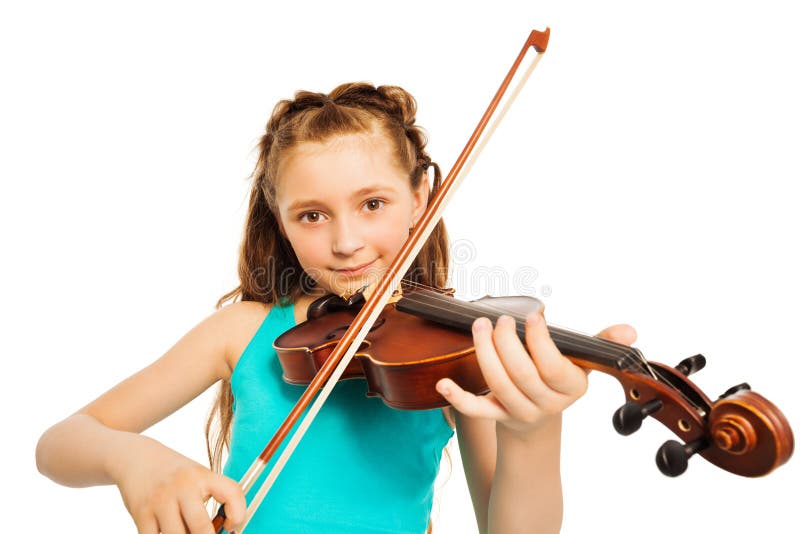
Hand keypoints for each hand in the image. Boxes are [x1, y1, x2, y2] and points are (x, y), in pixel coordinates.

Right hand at [110, 434, 244, 533]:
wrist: (137, 457)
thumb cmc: (175, 474)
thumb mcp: (197, 477)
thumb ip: (212, 498)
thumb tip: (222, 529)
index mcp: (202, 476)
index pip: (232, 493)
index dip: (239, 515)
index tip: (231, 525)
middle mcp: (183, 486)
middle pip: (202, 528)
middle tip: (206, 533)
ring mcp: (160, 500)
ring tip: (183, 529)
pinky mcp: (141, 513)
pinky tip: (165, 530)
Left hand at [436, 307, 636, 437]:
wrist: (538, 423)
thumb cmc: (558, 379)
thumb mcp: (582, 362)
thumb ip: (601, 343)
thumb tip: (630, 330)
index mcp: (570, 388)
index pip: (553, 367)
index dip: (541, 342)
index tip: (531, 318)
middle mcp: (546, 404)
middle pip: (522, 375)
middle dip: (506, 344)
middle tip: (499, 319)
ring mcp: (519, 412)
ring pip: (499, 386)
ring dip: (485, 354)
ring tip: (479, 327)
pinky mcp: (495, 417)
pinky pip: (475, 411)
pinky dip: (457, 398)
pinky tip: (443, 382)